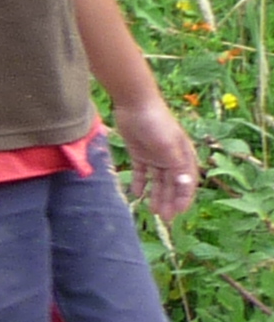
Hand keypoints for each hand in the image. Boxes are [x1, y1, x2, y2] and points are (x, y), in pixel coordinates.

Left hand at [115, 99, 201, 224]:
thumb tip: (186, 184)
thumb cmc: (157, 123)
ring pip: (158, 181)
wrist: (135, 103)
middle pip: (172, 184)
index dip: (184, 198)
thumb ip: (176, 165)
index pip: (187, 182)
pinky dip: (140, 183)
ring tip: (153, 210)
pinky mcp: (139, 153)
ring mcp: (155, 156)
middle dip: (170, 201)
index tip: (178, 213)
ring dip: (157, 195)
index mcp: (184, 156)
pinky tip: (136, 195)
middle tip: (164, 218)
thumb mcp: (169, 146)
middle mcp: (171, 158)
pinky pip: (141, 172)